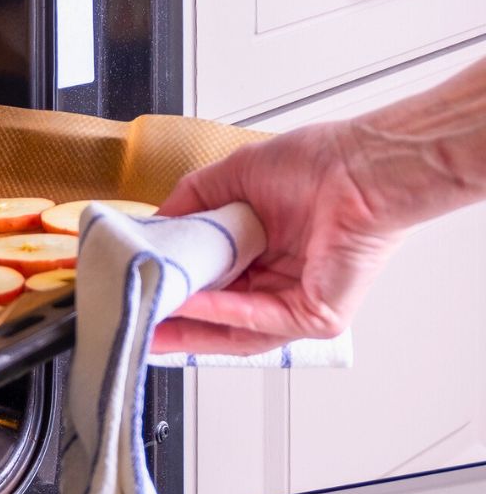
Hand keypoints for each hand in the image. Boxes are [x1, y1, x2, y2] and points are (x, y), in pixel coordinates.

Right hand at [151, 121, 402, 355]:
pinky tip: (186, 305)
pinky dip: (218, 314)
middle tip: (131, 318)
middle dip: (170, 322)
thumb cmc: (317, 164)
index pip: (206, 285)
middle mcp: (276, 282)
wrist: (361, 166)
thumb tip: (151, 226)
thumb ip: (189, 203)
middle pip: (213, 317)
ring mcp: (294, 304)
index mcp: (259, 254)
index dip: (169, 289)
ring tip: (149, 321)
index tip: (133, 289)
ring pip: (231, 329)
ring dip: (186, 327)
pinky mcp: (314, 317)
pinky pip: (257, 321)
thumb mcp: (230, 178)